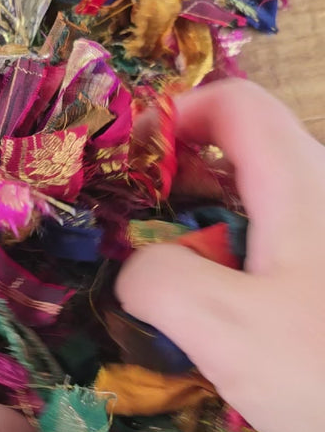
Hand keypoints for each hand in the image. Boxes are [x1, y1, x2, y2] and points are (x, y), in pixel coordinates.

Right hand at [116, 79, 324, 431]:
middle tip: (140, 239)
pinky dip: (238, 265)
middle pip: (244, 152)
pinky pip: (280, 248)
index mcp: (300, 182)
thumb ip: (159, 282)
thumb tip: (135, 270)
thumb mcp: (226, 328)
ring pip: (261, 206)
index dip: (174, 116)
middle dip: (179, 185)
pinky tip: (226, 321)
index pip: (234, 102)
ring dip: (206, 233)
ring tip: (174, 290)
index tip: (131, 167)